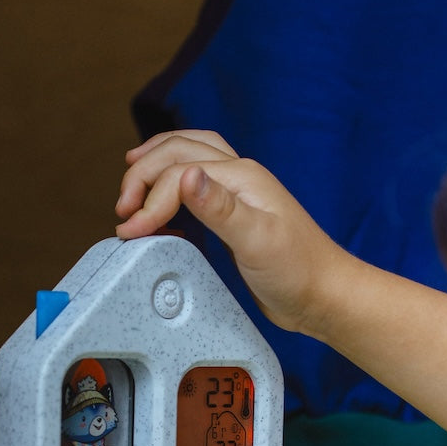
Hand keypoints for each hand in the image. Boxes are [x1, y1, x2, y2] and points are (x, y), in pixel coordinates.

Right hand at [115, 130, 351, 337]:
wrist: (324, 296)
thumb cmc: (299, 271)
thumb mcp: (257, 241)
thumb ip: (220, 207)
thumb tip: (186, 175)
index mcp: (242, 177)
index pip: (178, 173)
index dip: (148, 200)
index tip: (131, 230)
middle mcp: (239, 177)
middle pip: (179, 150)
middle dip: (143, 173)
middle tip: (122, 207)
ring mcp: (238, 194)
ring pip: (189, 157)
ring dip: (156, 165)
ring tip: (131, 184)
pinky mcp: (236, 215)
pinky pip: (197, 184)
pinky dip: (172, 185)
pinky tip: (164, 204)